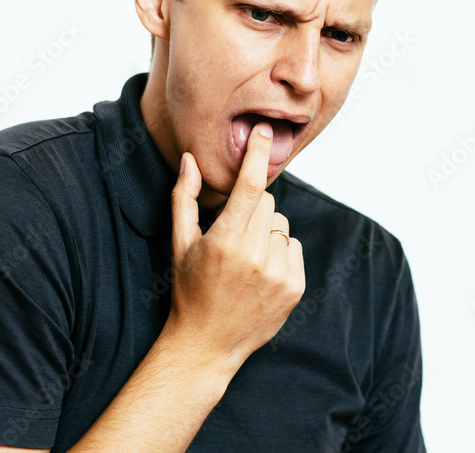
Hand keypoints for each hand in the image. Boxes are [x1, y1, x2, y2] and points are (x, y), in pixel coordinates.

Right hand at [167, 122, 305, 372]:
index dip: (259, 153)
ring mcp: (278, 273)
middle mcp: (254, 256)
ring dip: (266, 231)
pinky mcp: (295, 287)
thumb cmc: (189, 289)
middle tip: (233, 232)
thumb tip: (191, 159)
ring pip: (281, 224)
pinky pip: (294, 247)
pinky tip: (260, 272)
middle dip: (252, 207)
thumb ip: (183, 198)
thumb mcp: (179, 243)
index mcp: (223, 241)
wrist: (207, 344)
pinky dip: (280, 252)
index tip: (266, 130)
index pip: (249, 186)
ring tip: (245, 258)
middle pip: (267, 201)